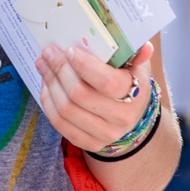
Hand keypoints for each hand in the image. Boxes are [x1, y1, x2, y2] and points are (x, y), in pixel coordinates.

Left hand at [35, 38, 158, 153]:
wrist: (132, 117)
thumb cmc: (130, 83)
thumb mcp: (136, 66)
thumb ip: (136, 55)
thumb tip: (146, 47)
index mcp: (135, 94)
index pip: (106, 82)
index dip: (84, 65)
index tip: (70, 50)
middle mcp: (121, 118)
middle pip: (79, 94)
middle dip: (59, 69)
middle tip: (49, 52)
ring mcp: (104, 134)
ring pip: (65, 109)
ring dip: (50, 83)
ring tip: (43, 64)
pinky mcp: (88, 143)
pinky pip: (59, 124)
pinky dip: (48, 102)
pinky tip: (47, 85)